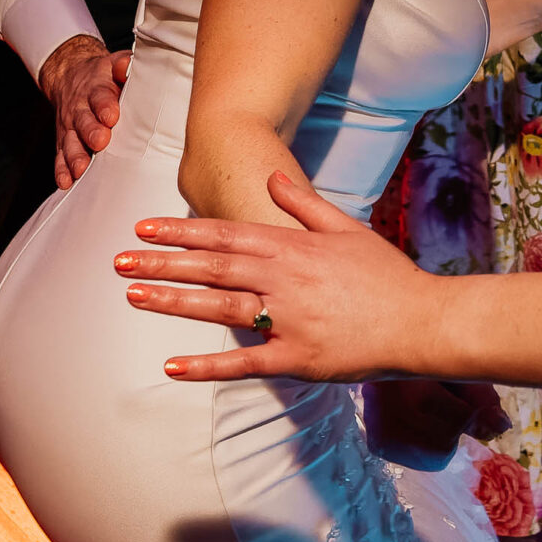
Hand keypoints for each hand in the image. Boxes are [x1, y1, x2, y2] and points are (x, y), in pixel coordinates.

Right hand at [37, 35, 132, 188]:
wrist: (71, 76)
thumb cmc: (104, 77)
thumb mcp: (114, 65)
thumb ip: (124, 65)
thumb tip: (128, 65)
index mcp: (96, 88)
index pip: (100, 95)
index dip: (104, 105)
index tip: (111, 116)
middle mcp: (80, 108)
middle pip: (83, 120)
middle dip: (90, 132)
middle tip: (99, 142)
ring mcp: (70, 127)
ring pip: (70, 142)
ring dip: (75, 156)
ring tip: (80, 169)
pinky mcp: (63, 142)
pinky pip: (60, 156)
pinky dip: (61, 170)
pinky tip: (65, 183)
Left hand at [116, 171, 442, 381]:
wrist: (423, 321)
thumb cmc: (388, 276)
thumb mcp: (347, 228)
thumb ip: (304, 204)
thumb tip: (272, 176)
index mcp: (293, 247)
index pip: (224, 233)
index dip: (180, 230)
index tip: (143, 227)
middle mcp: (284, 279)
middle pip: (212, 266)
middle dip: (161, 261)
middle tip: (118, 261)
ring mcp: (288, 320)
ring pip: (219, 308)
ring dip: (173, 301)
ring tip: (133, 297)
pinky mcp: (296, 358)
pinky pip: (243, 363)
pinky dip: (206, 365)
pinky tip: (171, 365)